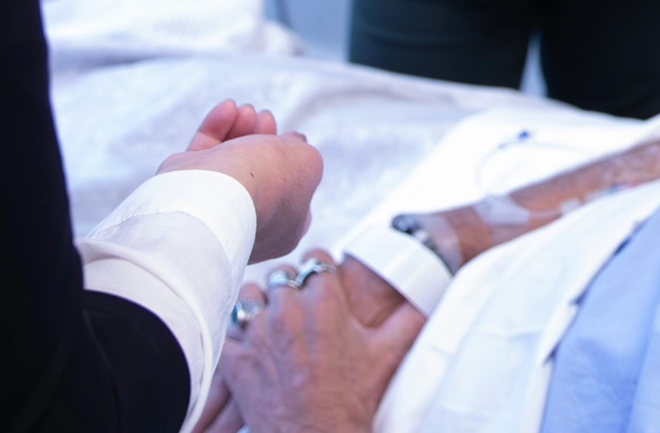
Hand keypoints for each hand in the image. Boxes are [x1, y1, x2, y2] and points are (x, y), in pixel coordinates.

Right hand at [159, 100, 323, 262]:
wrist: (215, 195)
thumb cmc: (269, 184)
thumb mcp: (307, 163)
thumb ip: (304, 153)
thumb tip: (293, 143)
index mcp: (284, 230)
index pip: (293, 195)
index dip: (295, 164)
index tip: (294, 139)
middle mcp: (251, 223)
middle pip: (260, 172)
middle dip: (264, 139)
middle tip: (265, 117)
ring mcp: (217, 207)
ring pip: (231, 161)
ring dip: (241, 130)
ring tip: (246, 110)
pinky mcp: (187, 188)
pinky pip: (204, 154)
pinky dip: (216, 128)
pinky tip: (228, 108)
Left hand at [201, 251, 423, 432]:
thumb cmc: (352, 400)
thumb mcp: (388, 354)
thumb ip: (412, 316)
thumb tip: (430, 291)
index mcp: (325, 303)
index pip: (315, 257)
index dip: (320, 267)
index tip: (322, 280)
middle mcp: (288, 311)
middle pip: (282, 274)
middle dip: (292, 287)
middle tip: (301, 306)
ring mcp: (258, 334)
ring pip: (251, 293)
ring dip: (262, 304)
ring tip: (274, 321)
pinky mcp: (236, 357)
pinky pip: (228, 326)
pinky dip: (239, 332)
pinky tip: (253, 343)